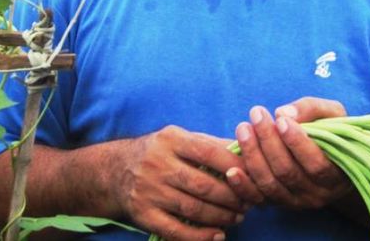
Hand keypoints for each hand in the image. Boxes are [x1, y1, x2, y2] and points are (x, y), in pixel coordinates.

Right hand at [113, 126, 247, 240]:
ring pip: (192, 208)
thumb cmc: (161, 153)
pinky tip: (217, 235)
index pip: (210, 152)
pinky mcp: (142, 213)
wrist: (114, 170)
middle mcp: (157, 164)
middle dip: (232, 197)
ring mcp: (148, 190)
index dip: (236, 166)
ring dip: (221, 216)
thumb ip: (211, 144)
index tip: (255, 176)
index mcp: (171, 139)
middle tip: (249, 203)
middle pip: (203, 185)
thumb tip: (248, 152)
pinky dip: (199, 236)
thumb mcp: (181, 139)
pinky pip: (174, 230)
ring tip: (238, 217)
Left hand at [226, 97, 352, 209]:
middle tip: (257, 114)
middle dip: (268, 142)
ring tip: (243, 128)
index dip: (297, 143)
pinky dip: (242, 186)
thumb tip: (283, 113)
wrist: (333, 162)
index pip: (316, 164)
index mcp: (336, 175)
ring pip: (270, 184)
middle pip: (287, 172)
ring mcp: (296, 202)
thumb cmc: (335, 134)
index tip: (280, 120)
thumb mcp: (335, 116)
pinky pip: (257, 199)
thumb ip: (313, 110)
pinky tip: (231, 169)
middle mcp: (317, 194)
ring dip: (253, 156)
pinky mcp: (277, 204)